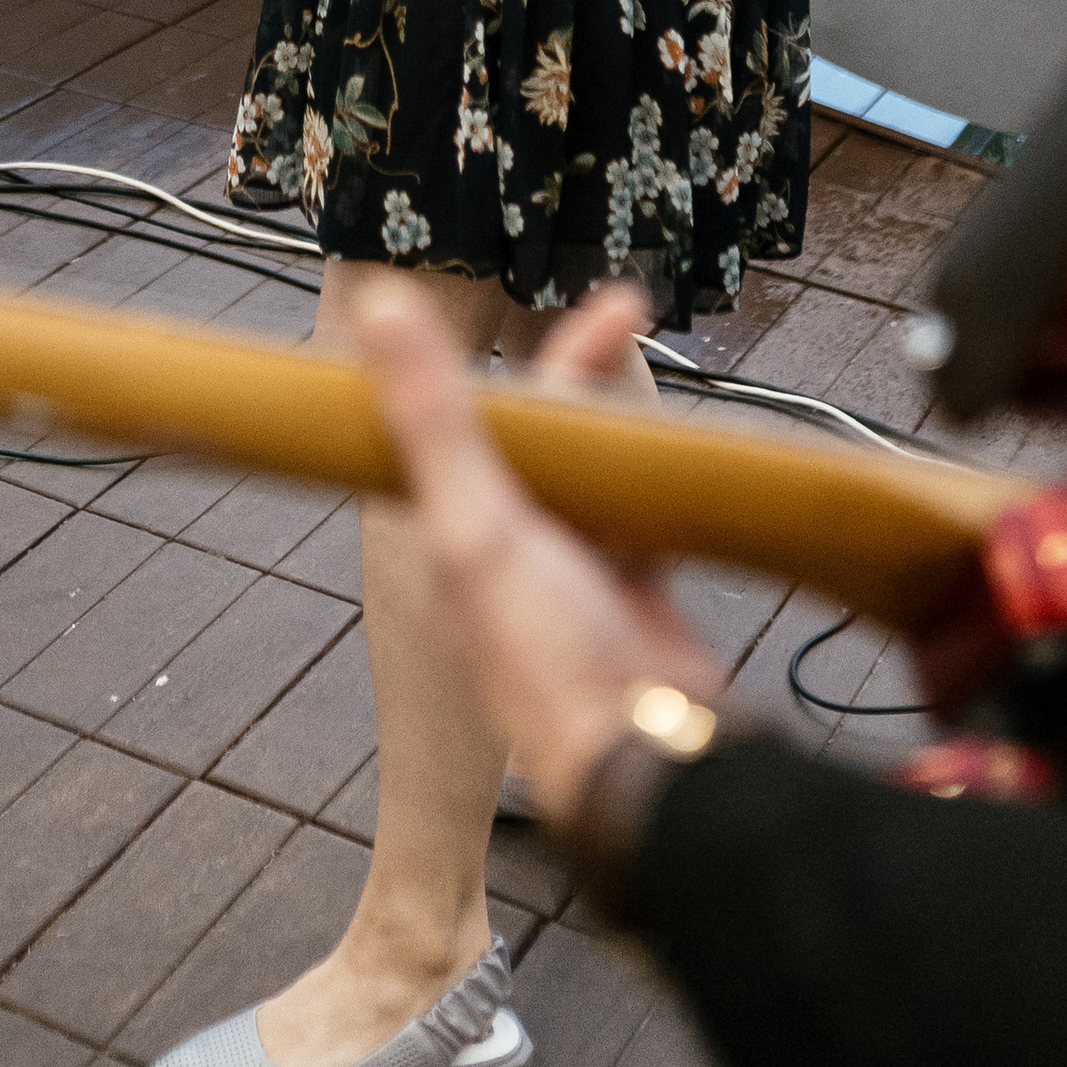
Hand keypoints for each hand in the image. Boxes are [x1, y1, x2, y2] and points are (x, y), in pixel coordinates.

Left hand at [358, 276, 724, 822]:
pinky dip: (663, 486)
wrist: (646, 766)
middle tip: (630, 310)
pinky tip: (685, 462)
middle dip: (588, 369)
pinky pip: (645, 517)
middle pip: (548, 432)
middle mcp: (510, 542)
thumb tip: (380, 303)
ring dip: (627, 421)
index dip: (524, 352)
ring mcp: (575, 569)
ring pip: (599, 468)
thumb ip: (435, 415)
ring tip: (657, 372)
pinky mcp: (632, 595)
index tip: (567, 300)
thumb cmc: (549, 667)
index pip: (482, 412)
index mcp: (456, 525)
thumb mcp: (481, 526)